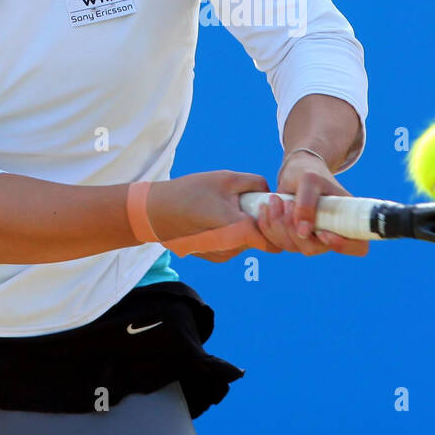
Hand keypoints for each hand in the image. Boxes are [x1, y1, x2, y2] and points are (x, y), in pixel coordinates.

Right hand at [145, 171, 281, 260]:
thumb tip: (270, 193)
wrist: (155, 212)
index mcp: (238, 231)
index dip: (280, 227)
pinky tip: (217, 215)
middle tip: (252, 201)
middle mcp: (232, 249)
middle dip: (261, 223)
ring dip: (245, 227)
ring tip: (230, 206)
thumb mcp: (226, 178)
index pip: (274, 242)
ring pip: (246, 241)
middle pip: (260, 240)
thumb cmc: (190, 192)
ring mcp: (221, 255)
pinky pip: (232, 244)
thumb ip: (255, 184)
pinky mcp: (212, 255)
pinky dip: (232, 232)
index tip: (274, 208)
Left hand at [256, 151, 367, 256]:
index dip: (342, 245)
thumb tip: (303, 232)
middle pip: (314, 249)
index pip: (358, 247)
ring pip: (292, 247)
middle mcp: (331, 234)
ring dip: (278, 224)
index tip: (323, 232)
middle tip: (287, 203)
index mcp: (348, 220)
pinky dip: (268, 226)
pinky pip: (277, 243)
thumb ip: (307, 204)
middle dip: (294, 228)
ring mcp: (311, 239)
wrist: (297, 172)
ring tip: (275, 199)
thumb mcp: (309, 180)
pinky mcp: (292, 239)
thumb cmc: (310, 173)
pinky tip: (266, 208)